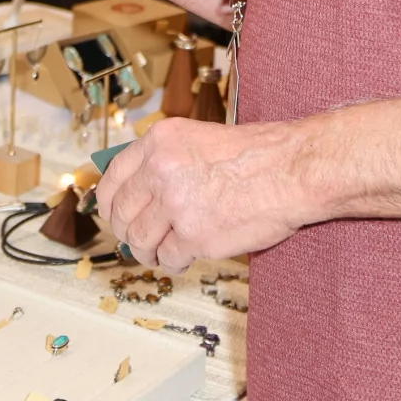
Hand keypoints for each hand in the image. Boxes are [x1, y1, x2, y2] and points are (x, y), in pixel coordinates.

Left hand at [102, 117, 307, 271]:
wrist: (292, 170)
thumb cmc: (258, 154)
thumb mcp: (200, 138)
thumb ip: (166, 160)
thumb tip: (140, 190)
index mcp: (159, 142)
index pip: (112, 176)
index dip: (108, 201)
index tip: (112, 214)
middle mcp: (160, 171)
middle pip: (121, 213)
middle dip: (126, 232)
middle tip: (138, 240)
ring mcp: (176, 205)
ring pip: (139, 240)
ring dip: (147, 252)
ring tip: (160, 253)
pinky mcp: (195, 237)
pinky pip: (169, 257)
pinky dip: (175, 262)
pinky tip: (186, 257)